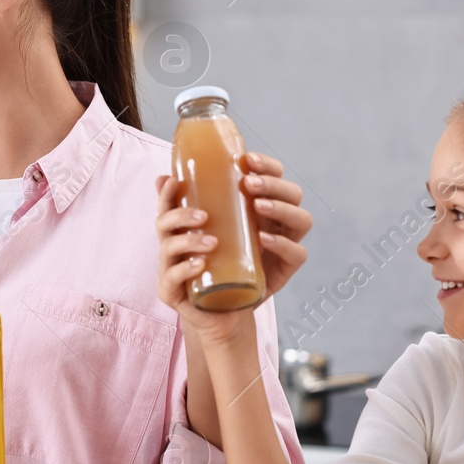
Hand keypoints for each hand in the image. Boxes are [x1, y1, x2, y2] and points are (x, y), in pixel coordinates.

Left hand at [155, 151, 310, 343]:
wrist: (214, 304)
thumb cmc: (206, 260)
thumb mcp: (191, 231)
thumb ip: (179, 206)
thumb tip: (162, 178)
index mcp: (261, 204)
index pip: (275, 176)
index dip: (267, 164)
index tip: (245, 159)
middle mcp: (278, 221)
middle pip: (292, 193)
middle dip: (273, 183)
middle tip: (248, 183)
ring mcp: (285, 244)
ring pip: (301, 219)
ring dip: (281, 208)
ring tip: (257, 206)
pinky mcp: (285, 270)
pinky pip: (296, 254)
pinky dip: (281, 243)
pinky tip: (262, 238)